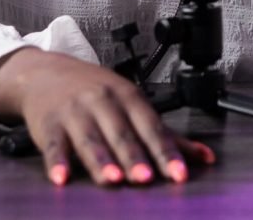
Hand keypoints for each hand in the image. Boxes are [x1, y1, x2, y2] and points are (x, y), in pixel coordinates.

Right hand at [0, 48, 215, 186]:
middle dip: (135, 157)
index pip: (152, 127)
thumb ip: (166, 134)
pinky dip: (57, 162)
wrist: (47, 72)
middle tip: (146, 179)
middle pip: (122, 133)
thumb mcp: (132, 103)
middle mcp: (103, 102)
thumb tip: (205, 157)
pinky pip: (53, 145)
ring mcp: (74, 112)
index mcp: (129, 97)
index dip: (166, 152)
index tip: (179, 174)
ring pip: (90, 139)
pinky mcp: (48, 124)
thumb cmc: (96, 92)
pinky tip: (62, 178)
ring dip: (101, 160)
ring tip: (112, 180)